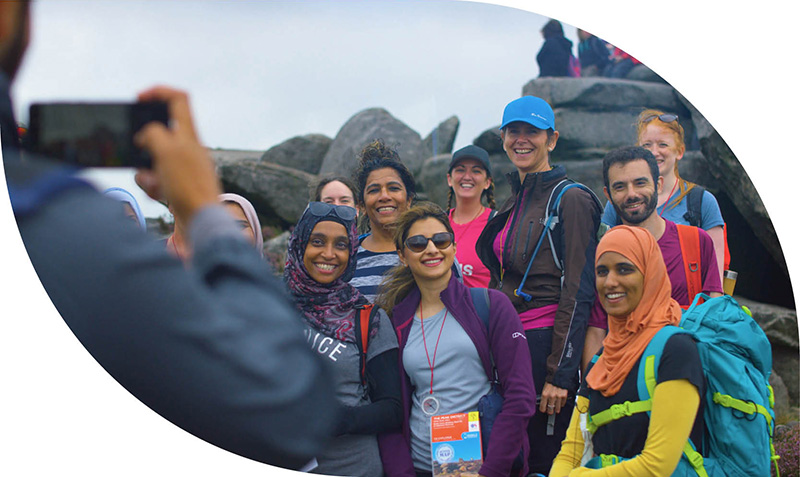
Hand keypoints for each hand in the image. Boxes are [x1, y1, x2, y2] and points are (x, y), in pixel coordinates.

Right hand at [133, 86, 220, 221]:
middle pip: (159, 132)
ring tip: (152, 182)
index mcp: (189, 134)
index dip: (158, 92)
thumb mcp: (166, 151)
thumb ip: (153, 134)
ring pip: (153, 157)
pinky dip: (152, 184)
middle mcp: (188, 147)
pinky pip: (156, 178)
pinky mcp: (178, 183)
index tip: (139, 98)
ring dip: (145, 168)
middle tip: (138, 152)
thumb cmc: (188, 186)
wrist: (202, 220)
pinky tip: (157, 193)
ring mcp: (183, 165)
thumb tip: (145, 135)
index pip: (178, 99)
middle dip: (144, 142)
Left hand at [540, 382, 568, 414]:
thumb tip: (544, 405)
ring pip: (557, 409)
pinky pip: (563, 404)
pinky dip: (561, 404)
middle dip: (550, 411)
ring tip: (555, 409)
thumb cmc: (551, 382)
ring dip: (556, 409)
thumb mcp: (544, 389)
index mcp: (545, 395)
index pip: (542, 407)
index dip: (543, 410)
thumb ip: (544, 397)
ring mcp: (558, 397)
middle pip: (550, 410)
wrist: (558, 376)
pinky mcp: (564, 396)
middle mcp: (551, 396)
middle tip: (550, 411)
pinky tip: (560, 401)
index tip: (544, 410)